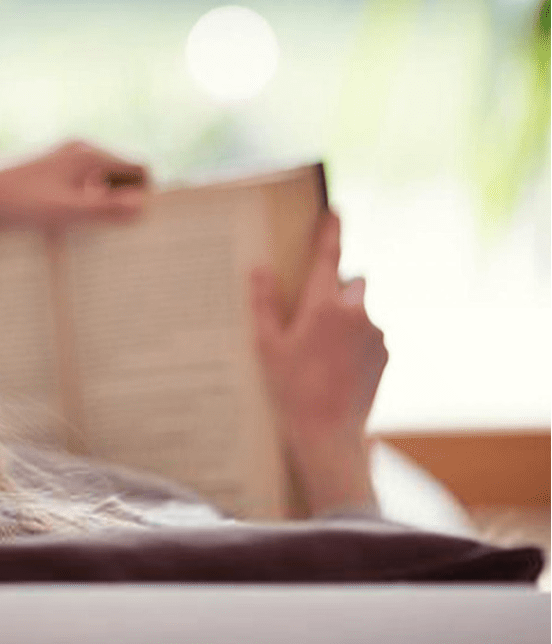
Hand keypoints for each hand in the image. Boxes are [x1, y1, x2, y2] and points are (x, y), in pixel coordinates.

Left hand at [0, 139, 149, 223]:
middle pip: (122, 170)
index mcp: (89, 153)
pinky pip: (81, 178)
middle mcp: (78, 147)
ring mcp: (61, 154)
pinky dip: (83, 196)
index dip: (143, 193)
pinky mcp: (47, 164)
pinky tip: (65, 216)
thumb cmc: (20, 205)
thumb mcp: (66, 212)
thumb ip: (105, 209)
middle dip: (123, 196)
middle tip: (109, 226)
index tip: (132, 220)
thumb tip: (142, 205)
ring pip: (100, 175)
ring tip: (85, 223)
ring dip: (101, 198)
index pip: (139, 167)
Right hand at [250, 212, 387, 515]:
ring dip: (346, 318)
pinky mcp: (385, 354)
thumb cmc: (290, 389)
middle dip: (337, 288)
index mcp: (323, 307)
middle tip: (313, 313)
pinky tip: (335, 366)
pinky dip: (355, 341)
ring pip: (361, 310)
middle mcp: (356, 314)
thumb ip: (264, 303)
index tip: (334, 211)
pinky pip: (369, 334)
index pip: (329, 258)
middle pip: (352, 282)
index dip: (330, 232)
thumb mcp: (267, 345)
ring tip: (320, 352)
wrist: (328, 433)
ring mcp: (375, 335)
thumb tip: (259, 268)